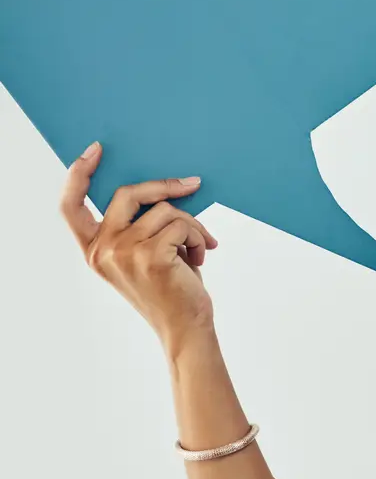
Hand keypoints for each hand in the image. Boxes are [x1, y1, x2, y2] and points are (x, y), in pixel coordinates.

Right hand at [60, 141, 218, 351]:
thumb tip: (163, 186)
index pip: (70, 207)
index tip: (95, 151)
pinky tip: (202, 257)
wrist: (185, 327)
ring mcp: (123, 253)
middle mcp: (102, 250)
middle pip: (128, 193)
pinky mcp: (150, 256)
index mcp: (93, 249)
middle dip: (165, 186)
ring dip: (193, 225)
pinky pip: (183, 224)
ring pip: (166, 210)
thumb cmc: (169, 287)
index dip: (77, 175)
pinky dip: (200, 237)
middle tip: (192, 184)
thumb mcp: (140, 255)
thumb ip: (137, 226)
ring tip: (199, 248)